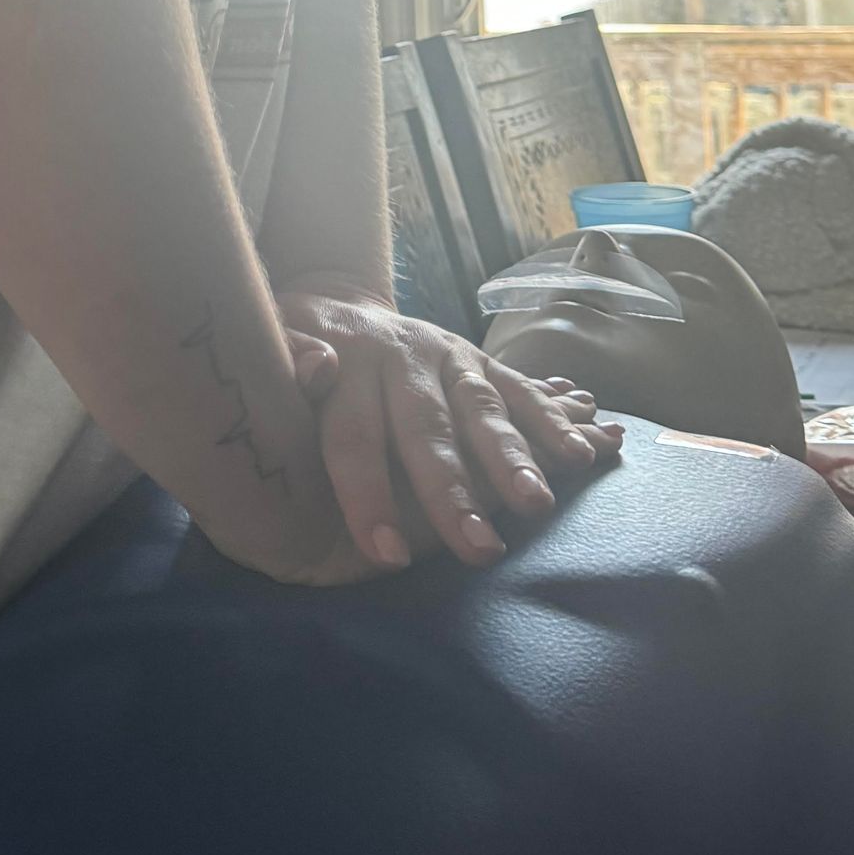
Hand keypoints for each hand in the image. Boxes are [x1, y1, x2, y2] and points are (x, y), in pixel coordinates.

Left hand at [273, 285, 624, 573]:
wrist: (337, 300)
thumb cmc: (295, 341)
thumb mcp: (272, 337)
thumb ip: (286, 353)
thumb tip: (314, 367)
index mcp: (347, 361)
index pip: (354, 435)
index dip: (367, 493)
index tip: (385, 554)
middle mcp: (404, 357)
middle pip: (428, 428)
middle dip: (453, 491)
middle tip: (478, 550)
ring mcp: (448, 356)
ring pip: (483, 409)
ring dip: (512, 458)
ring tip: (536, 506)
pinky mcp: (479, 360)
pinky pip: (519, 390)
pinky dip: (550, 422)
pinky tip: (581, 456)